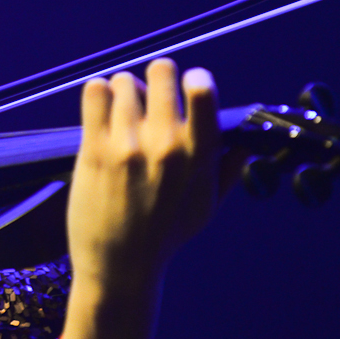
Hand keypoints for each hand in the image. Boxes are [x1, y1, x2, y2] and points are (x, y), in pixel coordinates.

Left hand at [66, 59, 237, 309]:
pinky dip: (98, 92)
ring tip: (123, 109)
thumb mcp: (205, 207)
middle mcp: (165, 145)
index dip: (194, 78)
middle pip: (162, 72)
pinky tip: (101, 107)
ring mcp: (127, 146)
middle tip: (148, 95)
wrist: (119, 266)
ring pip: (124, 82)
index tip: (188, 82)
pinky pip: (95, 93)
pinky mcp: (94, 149)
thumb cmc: (164, 236)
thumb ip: (226, 171)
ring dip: (124, 90)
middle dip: (157, 78)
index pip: (203, 92)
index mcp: (199, 156)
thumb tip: (244, 144)